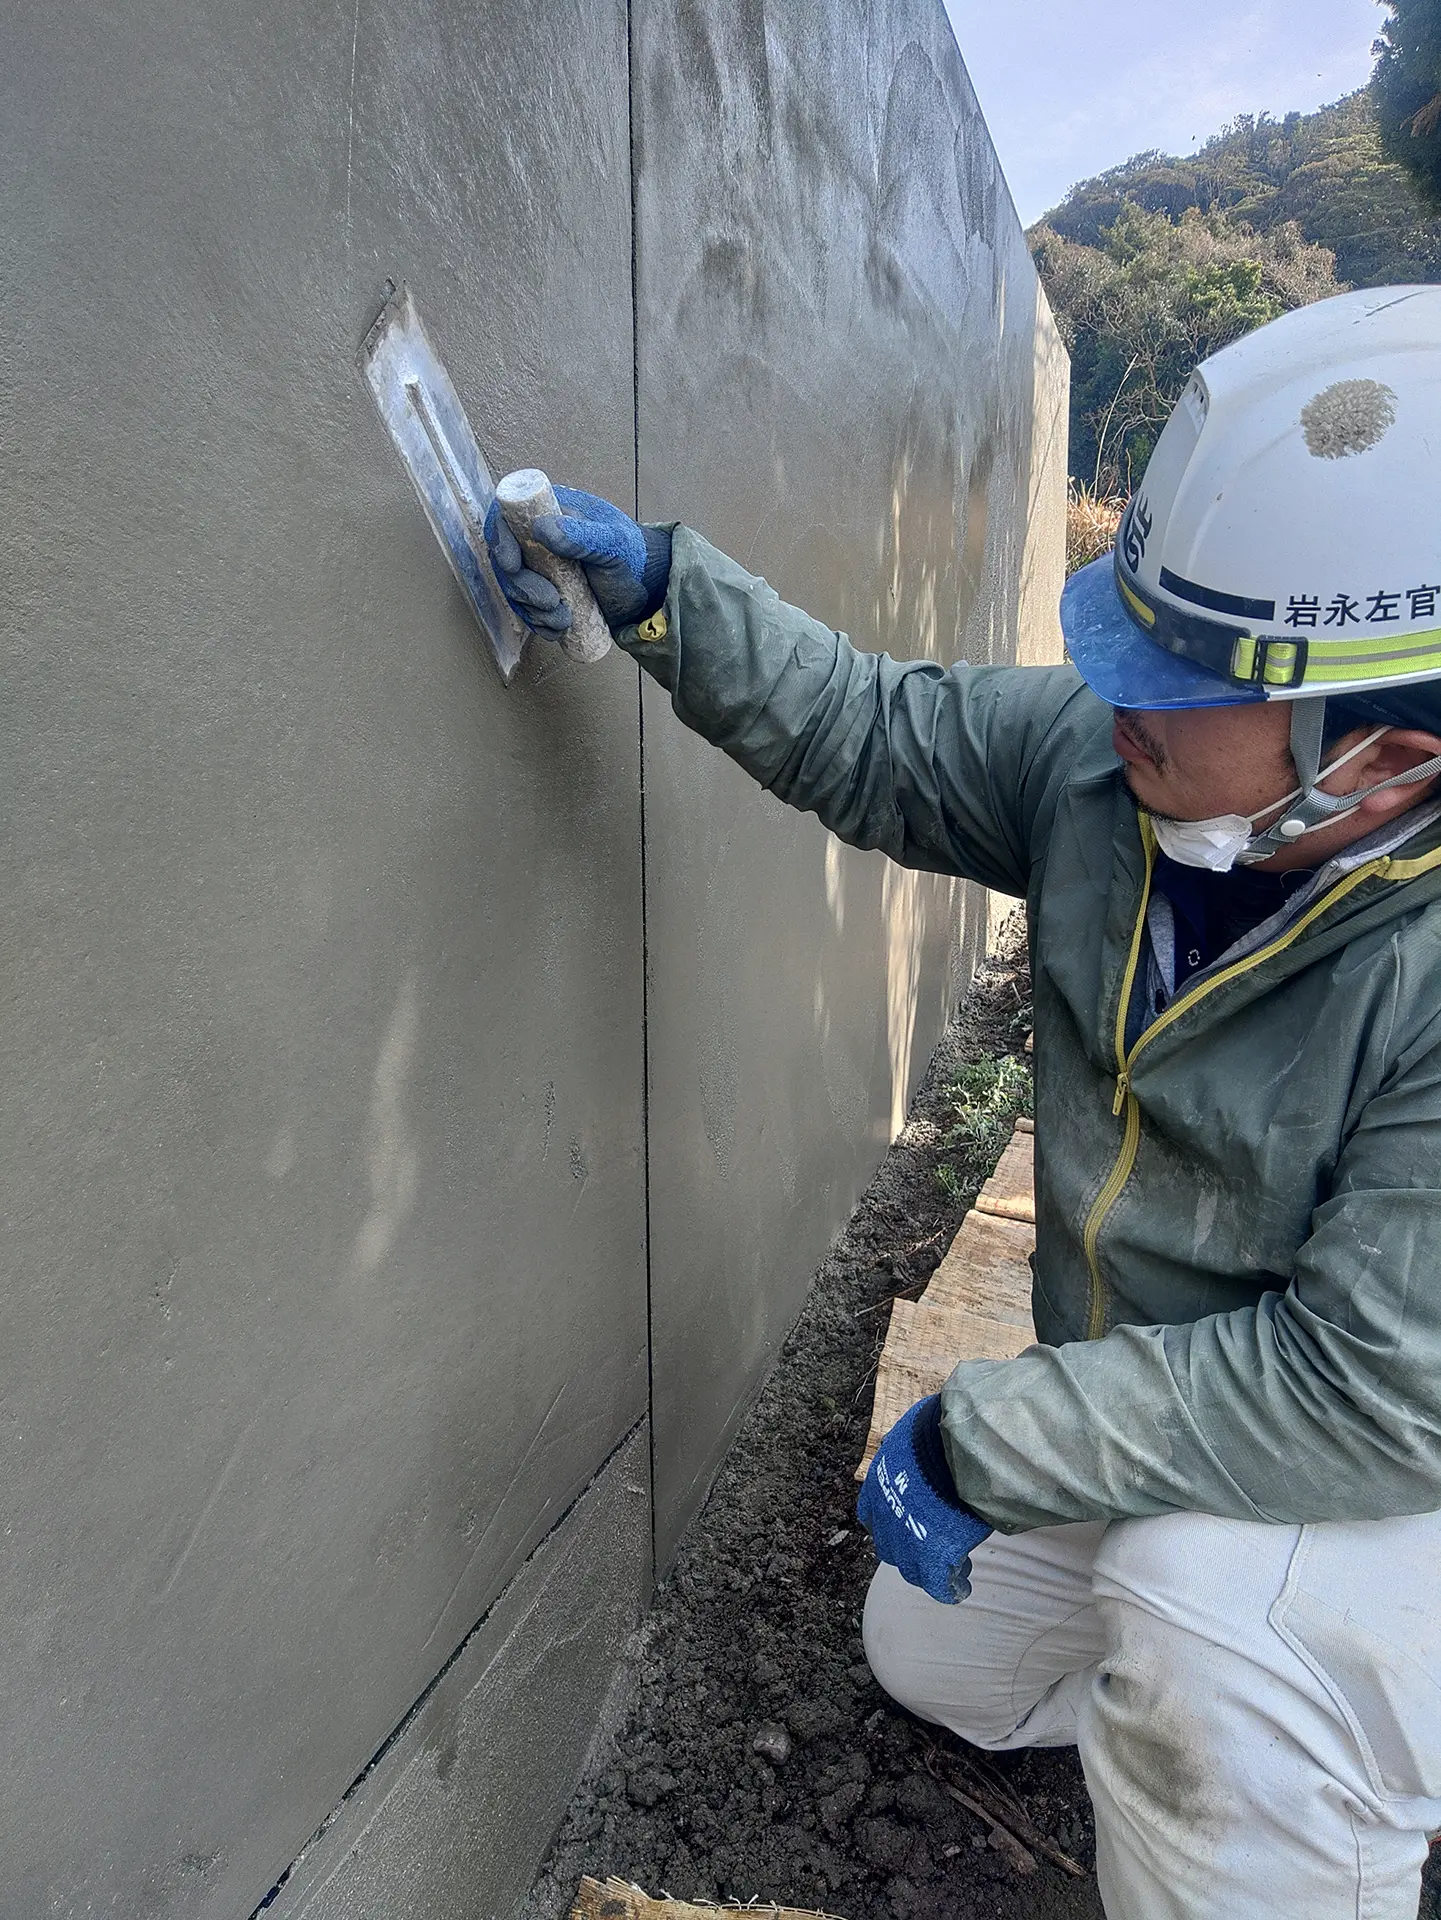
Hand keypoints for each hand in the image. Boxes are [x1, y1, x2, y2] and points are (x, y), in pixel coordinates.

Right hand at [484, 485, 671, 633]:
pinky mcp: (548, 593)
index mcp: (553, 511)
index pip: (509, 517)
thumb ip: (583, 535)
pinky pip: (528, 609)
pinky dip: (539, 623)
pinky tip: (558, 630)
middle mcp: (541, 538)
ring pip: (516, 588)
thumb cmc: (635, 558)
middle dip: (522, 586)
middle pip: (507, 559)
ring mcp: (542, 568)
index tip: (512, 565)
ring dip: (532, 609)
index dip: (501, 539)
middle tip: (549, 602)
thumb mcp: (613, 544)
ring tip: (563, 619)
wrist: (648, 591)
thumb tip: (542, 529)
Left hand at [857, 1395, 991, 1603]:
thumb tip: (927, 1438)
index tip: (909, 1520)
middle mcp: (885, 1517)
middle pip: (890, 1546)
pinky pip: (940, 1585)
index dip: (891, 1520)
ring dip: (929, 1569)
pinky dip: (951, 1587)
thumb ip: (913, 1449)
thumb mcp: (913, 1435)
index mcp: (877, 1487)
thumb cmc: (935, 1431)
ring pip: (913, 1569)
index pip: (873, 1514)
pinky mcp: (932, 1559)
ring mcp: (907, 1542)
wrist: (950, 1449)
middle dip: (908, 1547)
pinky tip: (961, 1586)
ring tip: (952, 1565)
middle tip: (932, 1544)